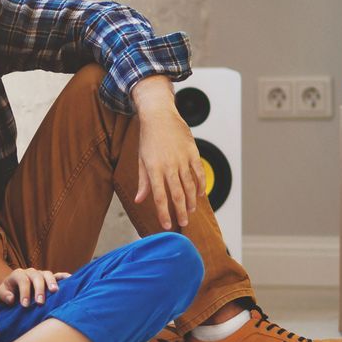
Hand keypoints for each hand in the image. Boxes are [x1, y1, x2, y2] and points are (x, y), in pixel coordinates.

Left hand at [0, 267, 68, 307]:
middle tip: (40, 302)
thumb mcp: (1, 293)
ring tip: (55, 291)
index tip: (25, 305)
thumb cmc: (8, 292)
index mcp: (18, 274)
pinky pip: (57, 275)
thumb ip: (4, 295)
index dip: (24, 292)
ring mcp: (40, 274)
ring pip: (47, 274)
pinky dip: (63, 276)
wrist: (13, 288)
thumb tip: (11, 298)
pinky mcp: (48, 278)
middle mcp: (30, 272)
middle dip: (39, 289)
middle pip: (36, 277)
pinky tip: (70, 279)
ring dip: (51, 282)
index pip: (22, 280)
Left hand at [133, 102, 207, 231]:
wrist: (159, 115)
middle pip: (177, 194)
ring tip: (190, 211)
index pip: (159, 197)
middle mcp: (169, 166)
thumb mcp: (141, 160)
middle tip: (183, 223)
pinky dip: (201, 185)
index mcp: (154, 169)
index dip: (163, 213)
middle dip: (180, 212)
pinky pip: (199, 172)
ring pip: (190, 185)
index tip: (166, 225)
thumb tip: (140, 200)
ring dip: (191, 201)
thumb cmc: (148, 138)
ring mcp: (182, 159)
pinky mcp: (192, 152)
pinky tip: (200, 195)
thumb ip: (143, 182)